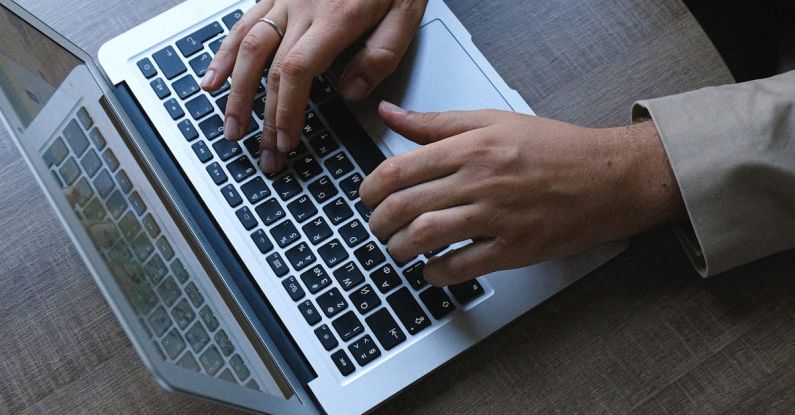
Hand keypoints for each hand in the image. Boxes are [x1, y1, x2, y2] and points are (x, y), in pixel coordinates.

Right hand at [200, 0, 427, 172]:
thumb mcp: (405, 12)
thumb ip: (381, 54)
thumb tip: (351, 92)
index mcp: (336, 16)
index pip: (298, 71)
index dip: (287, 110)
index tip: (287, 140)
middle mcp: (303, 7)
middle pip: (271, 70)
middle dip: (264, 118)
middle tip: (265, 153)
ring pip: (248, 47)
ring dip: (236, 92)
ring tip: (231, 127)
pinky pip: (244, 24)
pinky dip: (224, 54)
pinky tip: (212, 79)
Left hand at [360, 102, 684, 285]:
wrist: (608, 178)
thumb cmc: (555, 149)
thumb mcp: (494, 121)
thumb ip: (437, 122)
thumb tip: (390, 115)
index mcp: (471, 147)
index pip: (399, 169)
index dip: (370, 189)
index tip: (368, 197)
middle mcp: (480, 180)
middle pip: (405, 206)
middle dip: (378, 223)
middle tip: (377, 227)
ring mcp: (497, 217)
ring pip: (426, 237)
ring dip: (400, 249)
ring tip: (399, 249)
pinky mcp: (514, 248)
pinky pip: (461, 267)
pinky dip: (436, 273)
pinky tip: (431, 269)